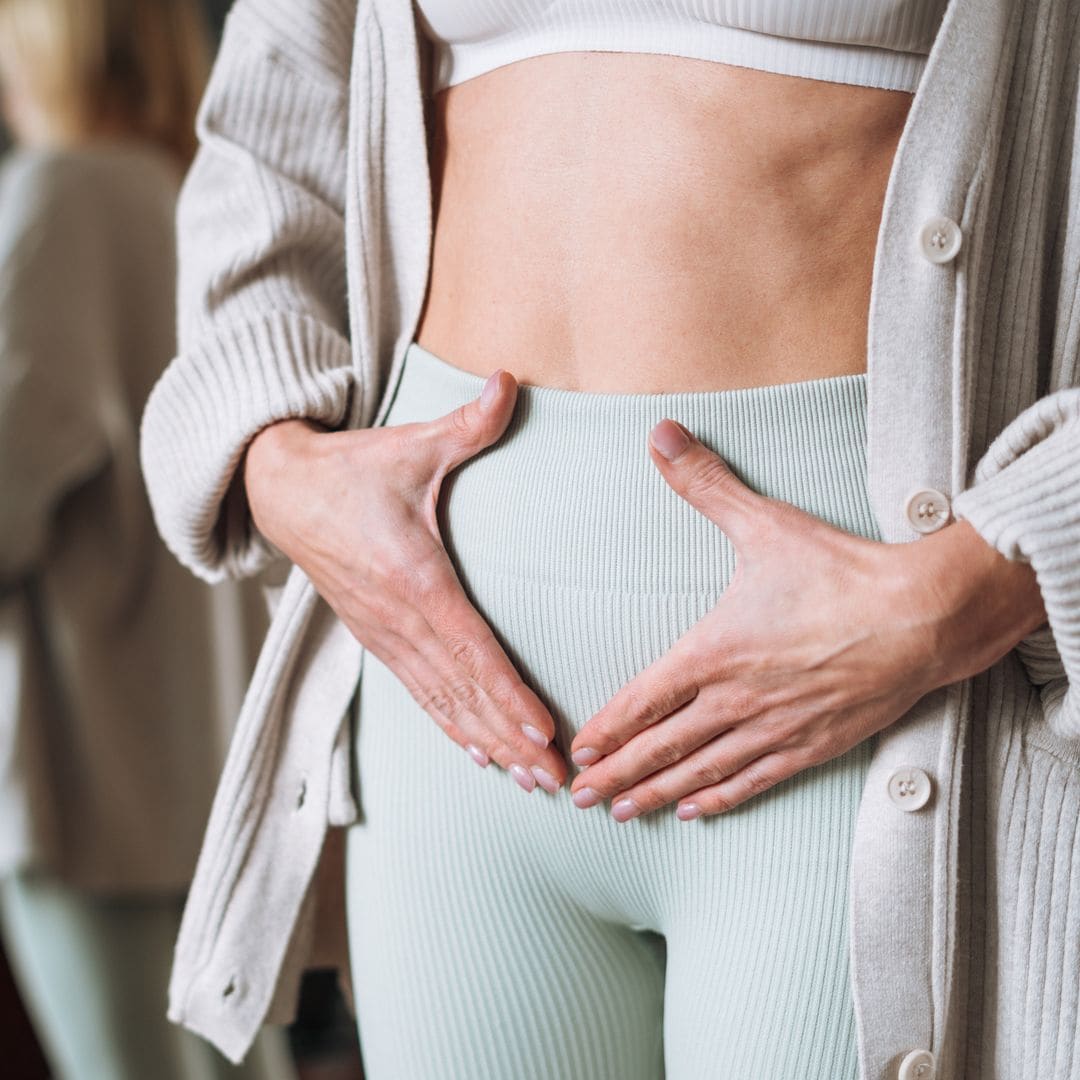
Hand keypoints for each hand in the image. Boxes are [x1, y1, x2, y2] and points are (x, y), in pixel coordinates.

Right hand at [243, 371, 566, 794]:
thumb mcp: (412, 444)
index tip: (543, 733)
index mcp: (413, 576)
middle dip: (509, 739)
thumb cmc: (356, 469)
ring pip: (443, 703)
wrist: (283, 492)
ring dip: (487, 744)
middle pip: (462, 692)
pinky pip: (421, 695)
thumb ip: (468, 423)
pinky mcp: (377, 639)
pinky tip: (480, 755)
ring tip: (531, 782)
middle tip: (557, 780)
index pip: (470, 648)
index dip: (507, 695)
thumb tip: (511, 379)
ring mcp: (384, 635)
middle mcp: (398, 619)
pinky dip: (453, 727)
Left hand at [568, 419, 1047, 820]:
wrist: (921, 616)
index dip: (607, 730)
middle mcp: (735, 699)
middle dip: (617, 776)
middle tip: (581, 799)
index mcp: (714, 652)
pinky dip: (722, 799)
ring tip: (625, 815)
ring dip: (658, 794)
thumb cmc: (839, 571)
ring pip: (702, 773)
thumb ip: (704, 484)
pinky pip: (755, 781)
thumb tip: (660, 433)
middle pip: (662, 748)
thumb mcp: (763, 523)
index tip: (576, 753)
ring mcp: (773, 728)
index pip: (643, 701)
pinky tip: (699, 811)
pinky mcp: (813, 745)